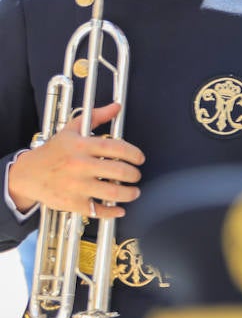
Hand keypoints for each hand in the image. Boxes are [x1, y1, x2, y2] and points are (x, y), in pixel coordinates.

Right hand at [8, 103, 143, 218]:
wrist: (27, 174)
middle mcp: (80, 165)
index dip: (134, 154)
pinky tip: (119, 209)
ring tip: (133, 191)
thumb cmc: (53, 151)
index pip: (117, 148)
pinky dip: (112, 211)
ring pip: (112, 192)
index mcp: (81, 146)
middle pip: (119, 171)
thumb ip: (96, 116)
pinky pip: (98, 210)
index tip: (139, 159)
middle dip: (134, 175)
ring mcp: (76, 185)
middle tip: (136, 175)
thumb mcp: (72, 130)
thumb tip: (116, 106)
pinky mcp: (71, 203)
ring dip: (129, 193)